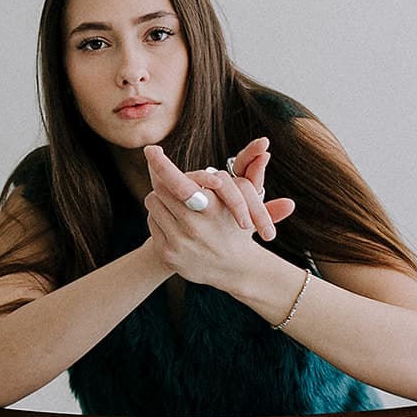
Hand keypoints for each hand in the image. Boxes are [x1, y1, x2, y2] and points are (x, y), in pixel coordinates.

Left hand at [144, 142, 295, 287]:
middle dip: (165, 180)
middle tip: (170, 180)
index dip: (163, 165)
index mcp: (213, 209)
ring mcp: (180, 242)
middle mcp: (195, 227)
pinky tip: (174, 223)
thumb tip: (265, 146)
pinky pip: (152, 222)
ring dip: (161, 198)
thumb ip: (249, 169)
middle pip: (162, 188)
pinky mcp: (168, 254)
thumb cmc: (238, 226)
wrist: (235, 269)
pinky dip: (159, 218)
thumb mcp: (245, 198)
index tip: (151, 150)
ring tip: (176, 203)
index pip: (179, 184)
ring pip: (154, 202)